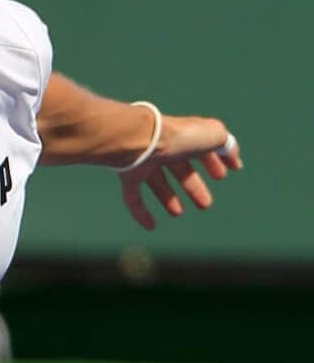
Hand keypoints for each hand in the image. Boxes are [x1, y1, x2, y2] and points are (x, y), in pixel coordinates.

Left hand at [118, 114, 242, 229]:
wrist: (141, 140)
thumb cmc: (179, 136)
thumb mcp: (214, 135)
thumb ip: (227, 145)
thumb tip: (233, 158)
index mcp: (184, 136)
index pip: (200, 149)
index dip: (212, 162)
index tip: (222, 176)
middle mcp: (163, 148)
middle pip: (179, 169)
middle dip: (193, 186)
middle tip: (205, 204)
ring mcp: (143, 161)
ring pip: (156, 182)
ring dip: (168, 198)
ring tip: (178, 214)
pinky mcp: (128, 175)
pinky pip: (133, 196)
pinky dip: (141, 212)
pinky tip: (150, 226)